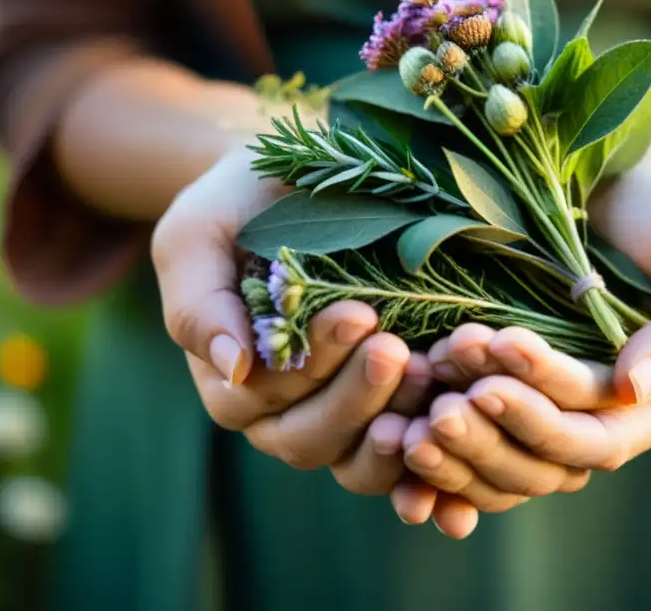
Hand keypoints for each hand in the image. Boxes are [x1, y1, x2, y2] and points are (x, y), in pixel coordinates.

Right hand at [151, 146, 432, 493]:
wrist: (300, 188)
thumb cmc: (241, 204)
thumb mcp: (199, 235)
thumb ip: (198, 301)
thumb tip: (233, 365)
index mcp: (231, 380)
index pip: (261, 396)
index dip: (310, 364)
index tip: (356, 314)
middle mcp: (280, 413)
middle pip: (309, 438)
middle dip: (355, 398)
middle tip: (395, 349)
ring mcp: (338, 420)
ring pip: (357, 461)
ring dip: (393, 428)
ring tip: (427, 373)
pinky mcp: (390, 415)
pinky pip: (404, 459)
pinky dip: (427, 458)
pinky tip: (452, 425)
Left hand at [398, 162, 650, 516]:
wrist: (619, 188)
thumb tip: (636, 387)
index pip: (596, 432)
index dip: (545, 407)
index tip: (497, 350)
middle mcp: (605, 422)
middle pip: (543, 461)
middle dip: (489, 434)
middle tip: (438, 406)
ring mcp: (551, 412)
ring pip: (502, 464)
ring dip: (454, 446)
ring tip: (408, 404)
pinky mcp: (509, 397)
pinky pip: (472, 445)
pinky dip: (435, 450)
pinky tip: (395, 426)